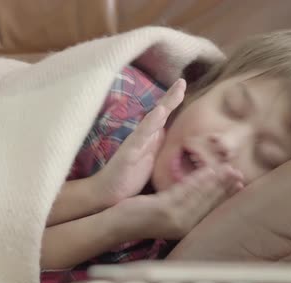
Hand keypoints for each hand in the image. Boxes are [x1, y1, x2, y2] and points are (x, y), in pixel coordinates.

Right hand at [93, 79, 185, 205]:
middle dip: (171, 97)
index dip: (174, 102)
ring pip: (152, 121)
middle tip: (182, 81)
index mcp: (150, 139)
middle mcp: (142, 137)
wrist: (106, 193)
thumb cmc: (127, 179)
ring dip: (165, 105)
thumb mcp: (150, 163)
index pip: (164, 118)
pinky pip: (141, 137)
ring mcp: (135, 144)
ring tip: (177, 90)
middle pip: (160, 113)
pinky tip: (158, 113)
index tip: (184, 85)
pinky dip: (150, 124)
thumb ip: (158, 149)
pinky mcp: (129, 153)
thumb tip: (177, 144)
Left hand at [111, 164, 243, 240]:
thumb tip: (199, 192)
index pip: (209, 209)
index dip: (225, 195)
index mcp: (185, 227)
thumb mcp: (165, 209)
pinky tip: (207, 171)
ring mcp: (174, 218)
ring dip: (216, 181)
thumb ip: (181, 203)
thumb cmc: (139, 216)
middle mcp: (183, 225)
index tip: (239, 184)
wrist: (117, 224)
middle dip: (225, 186)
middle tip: (239, 172)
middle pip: (209, 202)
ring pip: (200, 196)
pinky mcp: (164, 210)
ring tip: (228, 169)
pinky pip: (185, 191)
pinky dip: (198, 180)